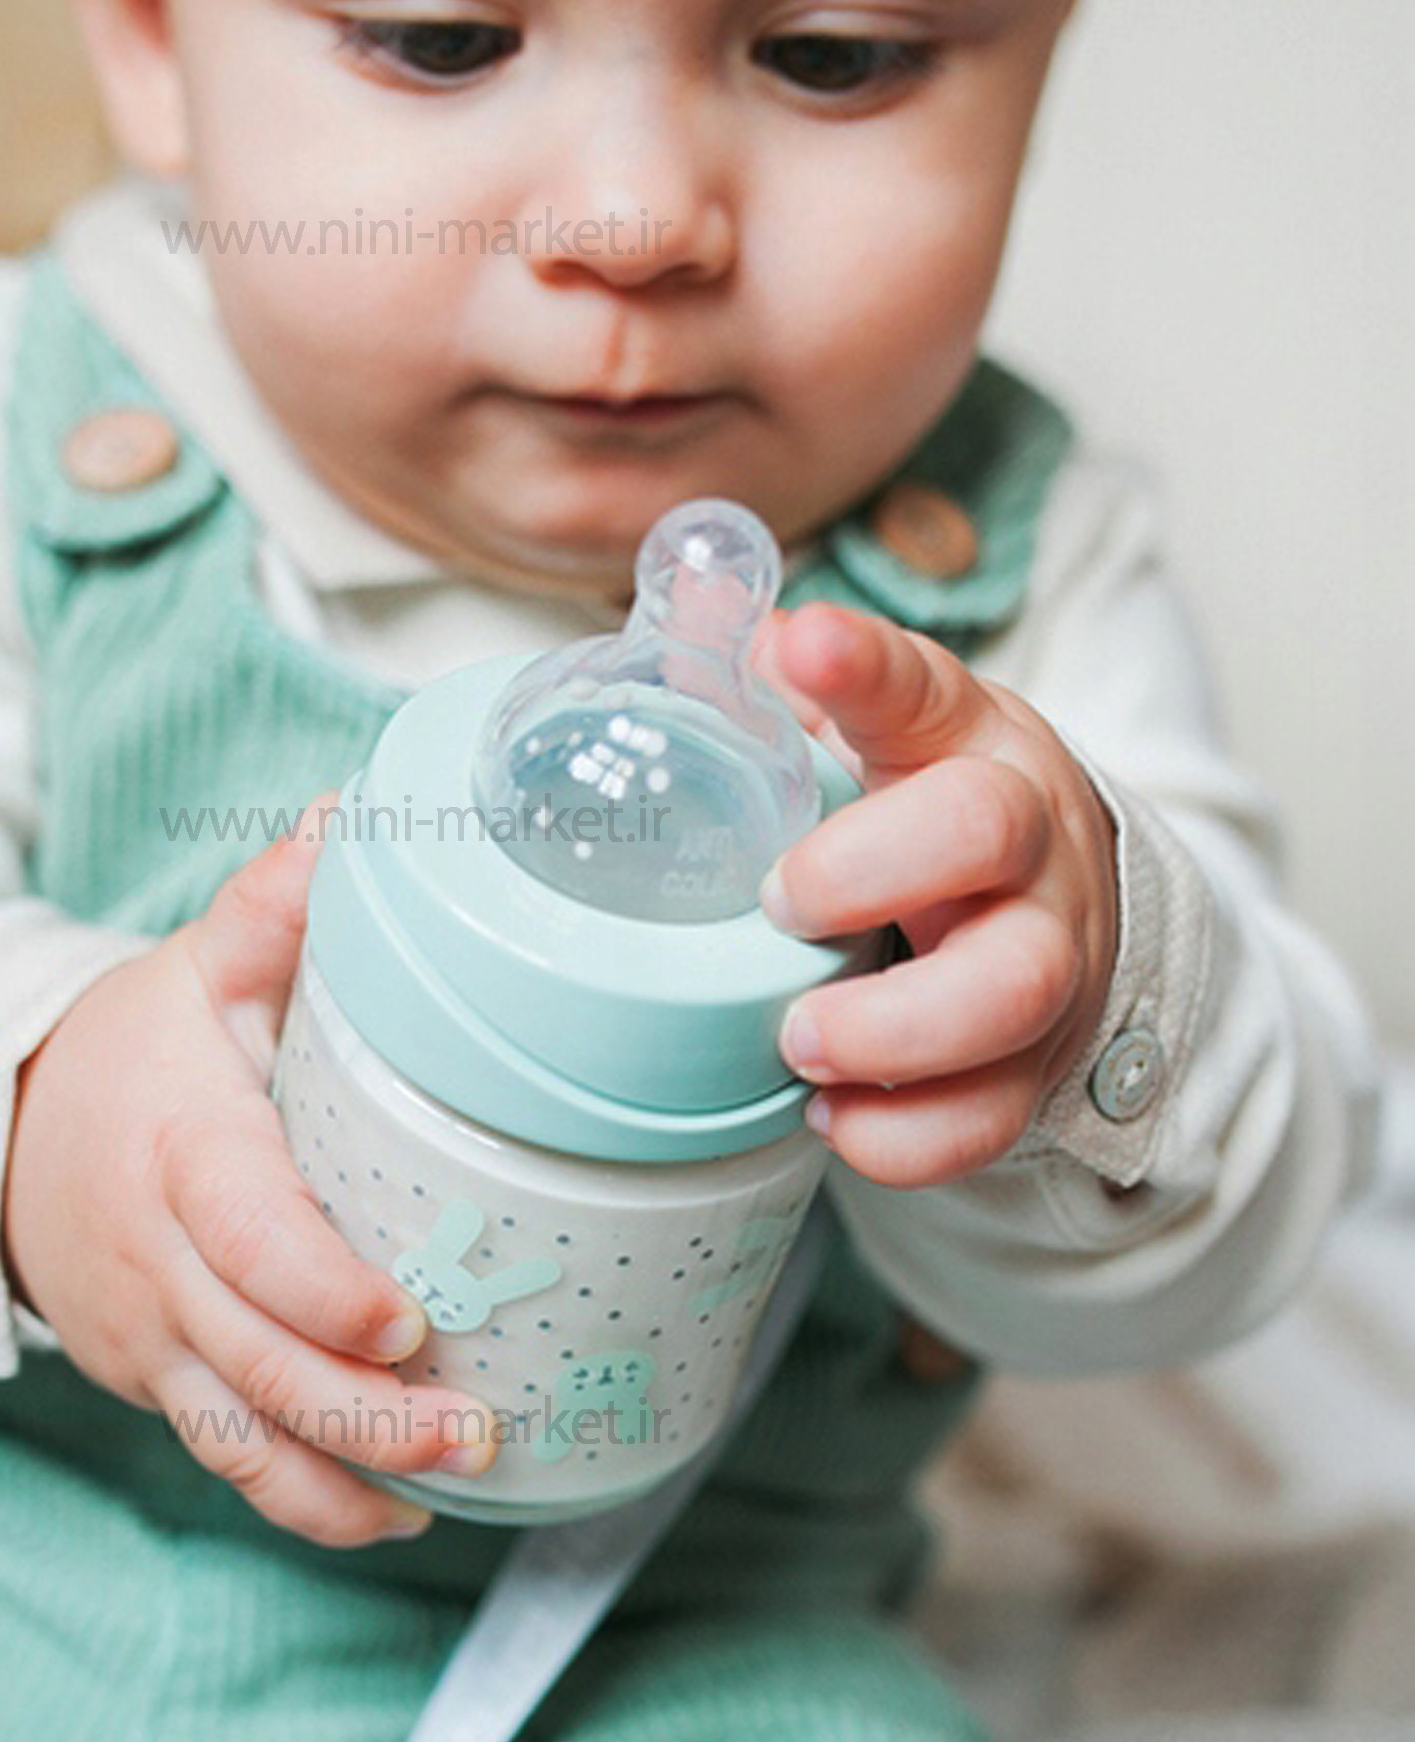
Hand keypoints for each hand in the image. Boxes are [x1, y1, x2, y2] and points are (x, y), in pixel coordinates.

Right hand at [3, 798, 497, 1546]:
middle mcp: (158, 1260)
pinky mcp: (158, 1381)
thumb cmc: (133, 1049)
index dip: (319, 1289)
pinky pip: (226, 1460)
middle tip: (477, 1429)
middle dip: (363, 1411)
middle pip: (253, 1360)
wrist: (3, 1133)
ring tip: (453, 1483)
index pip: (243, 1235)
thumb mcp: (195, 965)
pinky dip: (307, 1500)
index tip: (407, 1321)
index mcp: (181, 1151)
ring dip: (345, 1475)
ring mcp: (153, 1336)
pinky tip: (396, 1509)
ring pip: (238, 1437)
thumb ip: (275, 904)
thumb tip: (361, 816)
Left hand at [753, 603, 1118, 1187]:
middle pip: (990, 831)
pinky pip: (991, 1117)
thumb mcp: (869, 733)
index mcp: (959, 739)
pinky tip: (830, 1116)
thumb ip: (772, 680)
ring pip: (1012, 992)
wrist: (1058, 910)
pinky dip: (904, 1136)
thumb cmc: (926, 814)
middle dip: (876, 870)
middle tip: (780, 903)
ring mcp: (1045, 952)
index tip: (802, 645)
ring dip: (890, 1029)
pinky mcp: (1037, 1062)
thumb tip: (683, 606)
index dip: (861, 666)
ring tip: (797, 1038)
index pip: (918, 684)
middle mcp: (1023, 838)